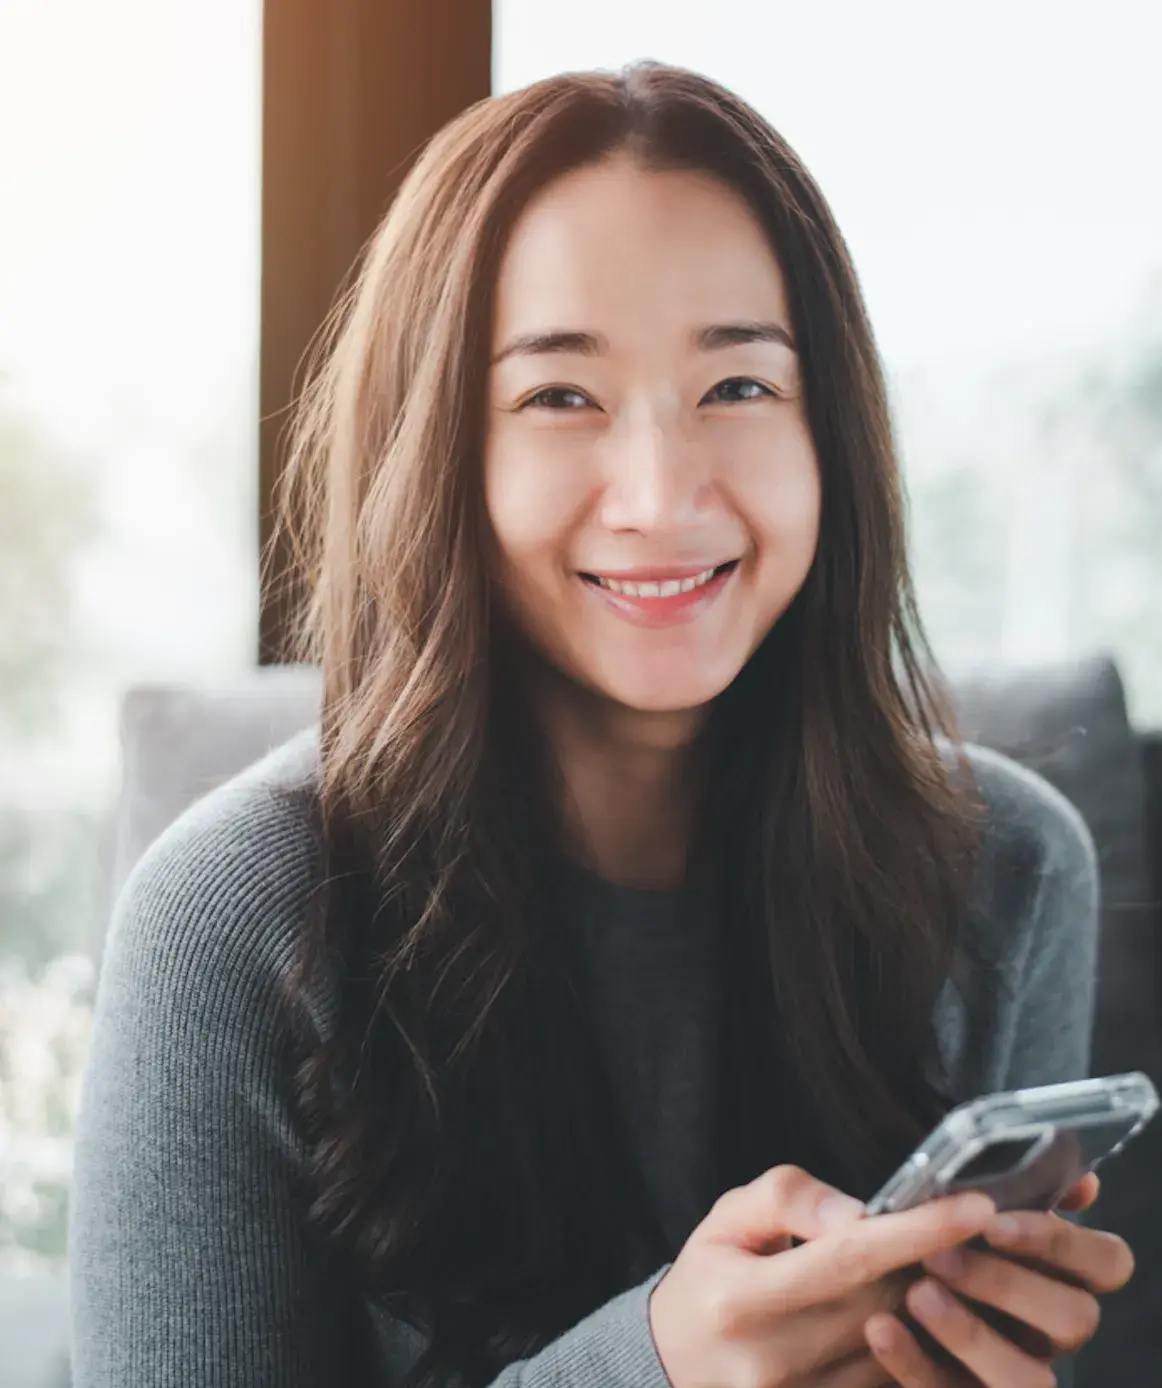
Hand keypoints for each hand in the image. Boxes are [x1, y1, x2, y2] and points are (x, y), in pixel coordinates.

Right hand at [649, 1164, 996, 1387]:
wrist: (671, 1363)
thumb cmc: (708, 1277)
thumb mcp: (727, 1218)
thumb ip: (789, 1200)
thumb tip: (859, 1212)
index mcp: (744, 1299)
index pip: (849, 1259)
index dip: (917, 1232)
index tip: (974, 1207)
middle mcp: (773, 1361)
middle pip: (883, 1305)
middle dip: (937, 1264)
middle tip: (976, 1229)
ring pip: (896, 1352)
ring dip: (934, 1309)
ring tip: (956, 1271)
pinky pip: (886, 1386)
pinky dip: (915, 1351)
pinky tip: (928, 1319)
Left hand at [862, 1175, 1135, 1385]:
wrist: (850, 1303)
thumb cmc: (916, 1244)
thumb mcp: (946, 1212)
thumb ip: (1001, 1194)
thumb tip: (1078, 1182)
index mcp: (1056, 1274)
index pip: (1107, 1263)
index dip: (1064, 1244)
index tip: (994, 1221)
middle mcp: (1047, 1329)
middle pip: (1075, 1318)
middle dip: (1007, 1284)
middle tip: (937, 1257)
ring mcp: (1014, 1371)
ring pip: (1032, 1377)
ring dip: (973, 1334)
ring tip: (915, 1294)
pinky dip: (917, 1363)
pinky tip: (881, 1328)